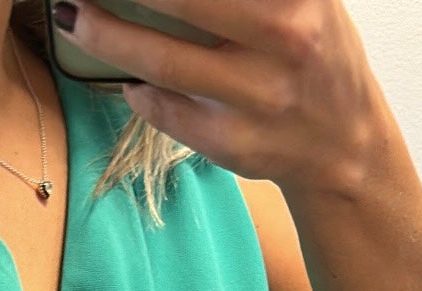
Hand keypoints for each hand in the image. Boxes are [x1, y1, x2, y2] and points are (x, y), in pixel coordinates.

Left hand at [51, 0, 382, 195]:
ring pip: (161, 63)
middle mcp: (283, 45)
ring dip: (106, 37)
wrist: (344, 144)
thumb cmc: (313, 51)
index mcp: (296, 2)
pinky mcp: (232, 144)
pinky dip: (138, 90)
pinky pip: (165, 109)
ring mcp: (256, 100)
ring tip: (77, 20)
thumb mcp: (302, 1)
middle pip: (180, 2)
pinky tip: (127, 77)